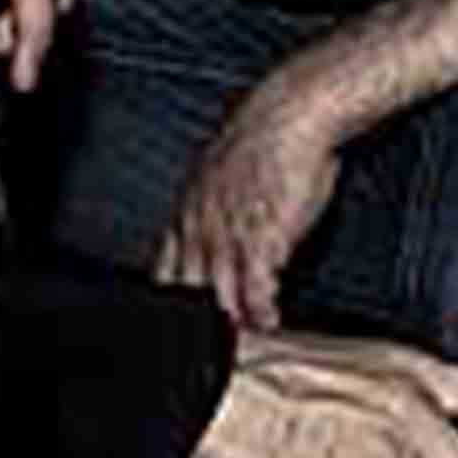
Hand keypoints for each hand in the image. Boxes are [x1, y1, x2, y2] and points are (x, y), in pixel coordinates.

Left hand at [155, 62, 351, 332]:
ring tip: (244, 342)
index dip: (170, 302)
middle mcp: (202, 228)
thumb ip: (215, 207)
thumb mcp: (224, 174)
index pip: (166, 271)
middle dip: (198, 322)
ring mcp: (229, 236)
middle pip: (188, 292)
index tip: (180, 323)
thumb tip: (222, 228)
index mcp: (188, 213)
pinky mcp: (262, 239)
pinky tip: (270, 320)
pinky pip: (257, 290)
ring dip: (232, 324)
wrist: (291, 114)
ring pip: (220, 297)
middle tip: (212, 344)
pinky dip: (262, 311)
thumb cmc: (266, 140)